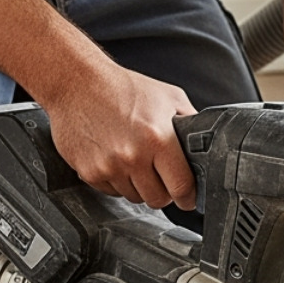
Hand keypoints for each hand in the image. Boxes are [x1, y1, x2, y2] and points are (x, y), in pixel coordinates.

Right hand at [44, 63, 196, 210]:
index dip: (188, 196)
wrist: (77, 83)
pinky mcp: (89, 172)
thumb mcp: (168, 97)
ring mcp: (109, 167)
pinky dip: (117, 181)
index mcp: (158, 138)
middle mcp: (133, 156)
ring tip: (134, 160)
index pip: (181, 187)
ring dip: (139, 186)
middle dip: (164, 192)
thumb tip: (206, 146)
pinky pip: (111, 192)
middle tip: (161, 177)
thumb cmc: (122, 87)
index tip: (189, 197)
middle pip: (158, 200)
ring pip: (134, 197)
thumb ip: (190, 123)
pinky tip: (115, 159)